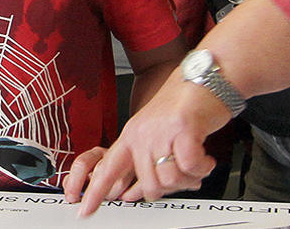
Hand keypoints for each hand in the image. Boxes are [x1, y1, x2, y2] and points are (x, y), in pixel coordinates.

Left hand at [73, 80, 228, 215]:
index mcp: (131, 136)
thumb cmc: (185, 106)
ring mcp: (160, 131)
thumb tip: (133, 194)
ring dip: (189, 179)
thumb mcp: (156, 133)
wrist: (205, 77)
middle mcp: (142, 134)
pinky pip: (189, 166)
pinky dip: (201, 168)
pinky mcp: (182, 129)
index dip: (94, 193)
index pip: (107, 169)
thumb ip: (145, 162)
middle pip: (149, 186)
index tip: (84, 211)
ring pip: (168, 180)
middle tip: (185, 176)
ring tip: (197, 166)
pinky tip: (205, 160)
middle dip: (172, 188)